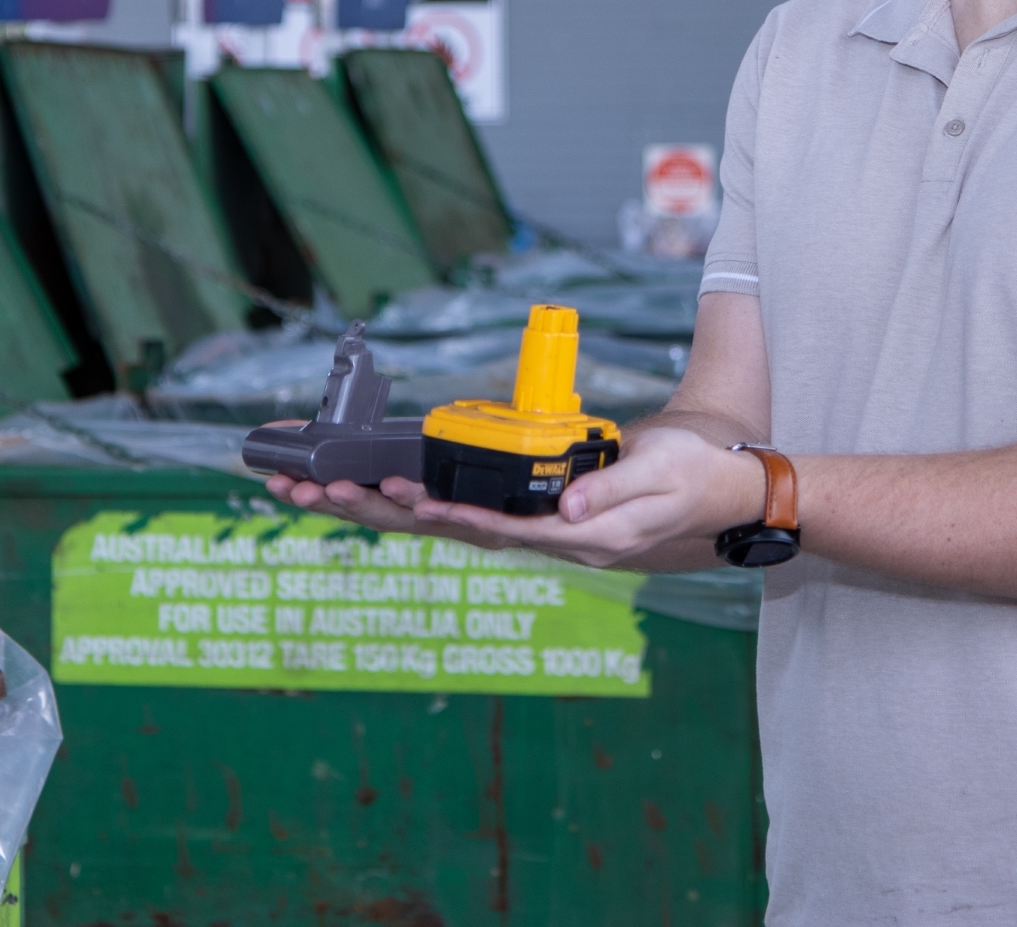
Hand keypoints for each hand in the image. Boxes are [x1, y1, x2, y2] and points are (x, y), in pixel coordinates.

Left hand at [262, 425, 764, 570]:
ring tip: (303, 488)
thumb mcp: (664, 476)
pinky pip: (450, 509)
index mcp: (576, 534)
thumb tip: (566, 507)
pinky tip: (361, 491)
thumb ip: (616, 489)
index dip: (444, 511)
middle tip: (304, 488)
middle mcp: (541, 540)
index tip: (398, 493)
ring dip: (367, 506)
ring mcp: (528, 530)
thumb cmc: (692, 477)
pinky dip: (403, 499)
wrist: (713, 493)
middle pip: (441, 528)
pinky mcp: (522, 514)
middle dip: (369, 509)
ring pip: (434, 521)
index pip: (495, 527)